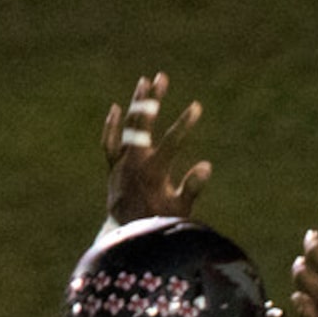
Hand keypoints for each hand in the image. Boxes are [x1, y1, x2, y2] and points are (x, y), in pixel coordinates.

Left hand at [102, 72, 210, 224]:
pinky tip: (117, 108)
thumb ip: (192, 187)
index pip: (171, 141)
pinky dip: (113, 126)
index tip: (196, 107)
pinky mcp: (113, 168)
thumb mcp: (180, 209)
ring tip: (145, 82)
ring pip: (127, 127)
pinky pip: (110, 142)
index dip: (184, 123)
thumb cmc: (159, 224)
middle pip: (143, 123)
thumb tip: (206, 166)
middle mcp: (135, 163)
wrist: (130, 239)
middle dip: (153, 99)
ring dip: (137, 104)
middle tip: (162, 77)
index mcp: (153, 172)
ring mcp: (121, 163)